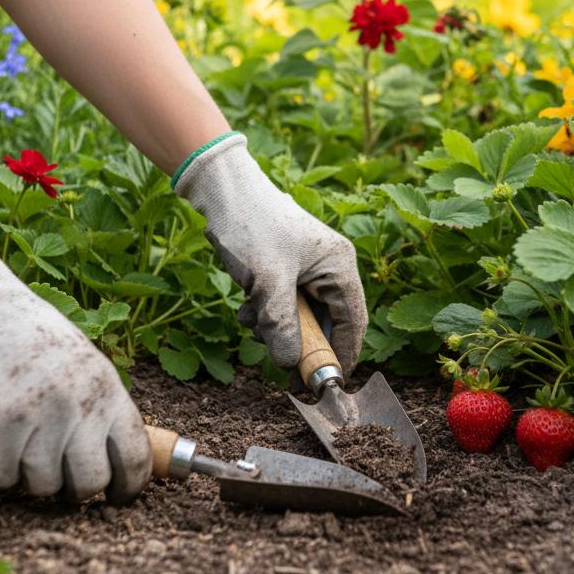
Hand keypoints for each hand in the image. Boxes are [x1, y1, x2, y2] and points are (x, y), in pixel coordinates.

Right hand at [0, 228, 150, 501]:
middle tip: (59, 475)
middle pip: (88, 483)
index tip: (119, 495)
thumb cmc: (24, 336)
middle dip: (75, 488)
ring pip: (39, 485)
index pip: (133, 455)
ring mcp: (32, 420)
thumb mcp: (80, 361)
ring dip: (26, 470)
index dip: (129, 485)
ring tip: (13, 431)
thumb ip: (99, 407)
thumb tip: (118, 461)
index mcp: (104, 387)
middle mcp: (74, 406)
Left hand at [175, 134, 367, 371]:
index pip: (353, 321)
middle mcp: (329, 268)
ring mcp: (306, 269)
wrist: (220, 189)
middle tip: (282, 368)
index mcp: (339, 266)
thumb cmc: (251, 225)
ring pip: (300, 317)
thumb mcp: (267, 281)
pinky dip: (265, 314)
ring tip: (252, 320)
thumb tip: (288, 363)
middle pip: (326, 323)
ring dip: (275, 328)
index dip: (342, 355)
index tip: (326, 384)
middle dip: (299, 343)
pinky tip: (246, 305)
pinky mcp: (284, 270)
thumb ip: (281, 325)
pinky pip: (282, 306)